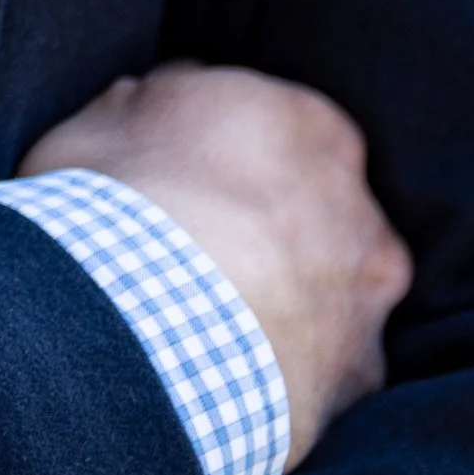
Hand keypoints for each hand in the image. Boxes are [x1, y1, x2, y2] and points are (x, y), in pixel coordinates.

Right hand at [21, 61, 412, 465]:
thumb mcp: (107, 117)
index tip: (197, 179)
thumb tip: (162, 99)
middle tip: (209, 249)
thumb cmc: (115, 208)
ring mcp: (365, 294)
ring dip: (298, 293)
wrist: (133, 335)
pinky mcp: (359, 374)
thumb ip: (159, 101)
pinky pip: (334, 363)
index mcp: (305, 122)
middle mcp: (356, 203)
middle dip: (277, 224)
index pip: (284, 124)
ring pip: (338, 283)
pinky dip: (297, 362)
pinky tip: (239, 367)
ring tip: (224, 316)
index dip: (239, 153)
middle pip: (321, 203)